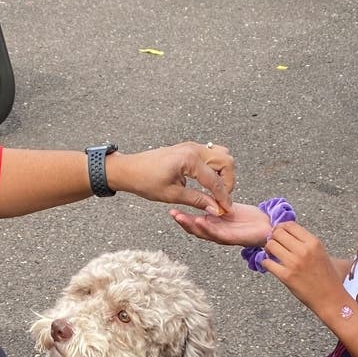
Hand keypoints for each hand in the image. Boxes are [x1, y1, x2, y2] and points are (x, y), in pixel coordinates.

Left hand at [107, 141, 234, 214]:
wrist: (129, 169)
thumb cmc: (145, 181)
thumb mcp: (172, 195)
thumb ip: (197, 200)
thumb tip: (215, 208)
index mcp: (189, 160)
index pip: (215, 180)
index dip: (223, 197)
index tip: (226, 210)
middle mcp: (194, 149)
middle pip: (226, 161)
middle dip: (228, 181)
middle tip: (221, 198)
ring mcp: (192, 146)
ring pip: (222, 155)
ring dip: (223, 172)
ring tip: (215, 190)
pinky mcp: (189, 148)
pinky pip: (211, 154)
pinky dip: (215, 167)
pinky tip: (207, 182)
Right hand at [169, 202, 273, 246]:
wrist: (268, 226)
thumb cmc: (250, 218)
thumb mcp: (229, 208)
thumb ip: (217, 204)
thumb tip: (205, 194)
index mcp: (213, 225)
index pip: (194, 222)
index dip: (182, 216)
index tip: (172, 207)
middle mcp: (215, 232)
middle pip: (195, 229)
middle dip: (182, 221)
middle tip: (171, 212)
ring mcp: (222, 237)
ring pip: (203, 232)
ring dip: (190, 225)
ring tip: (180, 217)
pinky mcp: (232, 239)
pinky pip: (216, 233)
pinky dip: (207, 228)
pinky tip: (199, 220)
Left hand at [262, 222, 347, 314]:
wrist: (331, 298)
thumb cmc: (328, 277)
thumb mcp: (322, 253)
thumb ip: (308, 243)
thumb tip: (291, 233)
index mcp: (314, 243)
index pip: (290, 225)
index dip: (280, 227)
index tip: (278, 233)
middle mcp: (304, 250)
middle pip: (278, 233)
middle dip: (272, 237)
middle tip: (273, 244)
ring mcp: (294, 263)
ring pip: (270, 245)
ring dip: (268, 249)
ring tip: (271, 254)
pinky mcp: (286, 276)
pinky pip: (267, 263)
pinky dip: (265, 262)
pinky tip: (269, 264)